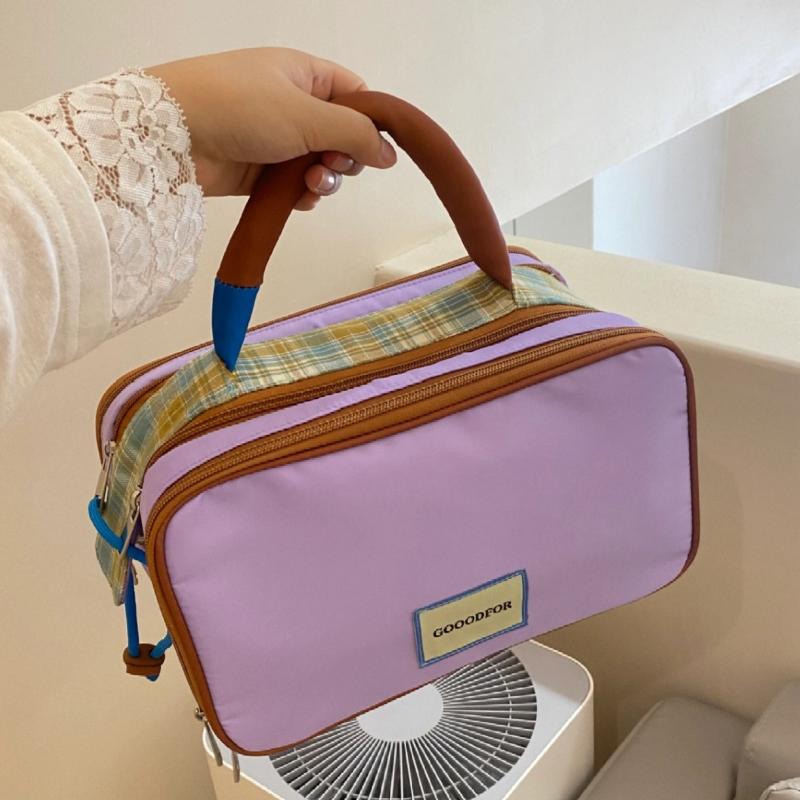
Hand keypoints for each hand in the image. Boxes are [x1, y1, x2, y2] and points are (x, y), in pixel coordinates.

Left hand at [147, 47, 396, 206]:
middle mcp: (292, 103)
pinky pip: (294, 185)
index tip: (375, 149)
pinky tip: (297, 199)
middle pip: (341, 136)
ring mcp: (274, 138)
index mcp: (305, 75)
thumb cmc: (240, 108)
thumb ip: (356, 134)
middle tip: (331, 164)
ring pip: (319, 164)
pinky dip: (301, 194)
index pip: (355, 96)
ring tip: (311, 184)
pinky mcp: (258, 170)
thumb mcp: (308, 115)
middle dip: (344, 157)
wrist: (169, 135)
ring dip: (324, 179)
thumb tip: (390, 154)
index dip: (370, 123)